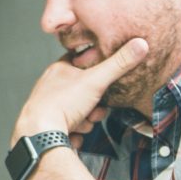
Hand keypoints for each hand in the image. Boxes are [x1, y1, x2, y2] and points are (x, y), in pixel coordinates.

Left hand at [12, 38, 148, 144]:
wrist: (40, 135)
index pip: (82, 63)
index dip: (97, 73)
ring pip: (78, 112)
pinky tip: (72, 134)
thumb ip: (119, 64)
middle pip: (84, 92)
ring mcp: (48, 107)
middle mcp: (50, 87)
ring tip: (81, 123)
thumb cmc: (62, 104)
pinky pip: (69, 129)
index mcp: (59, 70)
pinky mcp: (47, 126)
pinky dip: (74, 133)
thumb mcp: (96, 80)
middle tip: (95, 110)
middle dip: (94, 105)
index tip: (104, 81)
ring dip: (85, 121)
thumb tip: (140, 44)